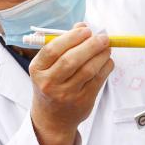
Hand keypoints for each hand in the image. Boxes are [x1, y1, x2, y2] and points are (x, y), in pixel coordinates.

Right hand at [28, 23, 112, 144]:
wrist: (52, 118)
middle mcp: (49, 83)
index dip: (71, 37)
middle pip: (71, 60)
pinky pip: (98, 80)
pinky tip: (106, 60)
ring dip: (101, 55)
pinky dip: (106, 66)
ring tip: (106, 47)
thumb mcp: (47, 66)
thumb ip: (63, 45)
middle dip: (90, 45)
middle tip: (102, 37)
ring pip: (88, 70)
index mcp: (37, 70)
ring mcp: (66, 94)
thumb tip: (82, 26)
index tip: (85, 30)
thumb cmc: (51, 84)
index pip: (52, 50)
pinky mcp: (83, 101)